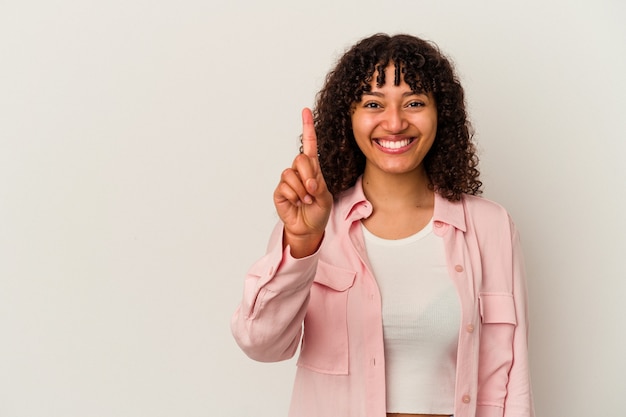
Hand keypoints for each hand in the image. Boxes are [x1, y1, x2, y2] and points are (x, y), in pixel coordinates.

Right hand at [273, 108, 332, 257]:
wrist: (308, 228)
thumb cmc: (318, 211)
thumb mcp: (325, 197)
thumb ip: (318, 186)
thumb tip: (307, 182)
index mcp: (312, 168)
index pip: (309, 144)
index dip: (307, 128)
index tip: (306, 111)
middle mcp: (299, 171)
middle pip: (301, 159)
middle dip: (309, 176)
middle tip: (313, 190)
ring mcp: (288, 180)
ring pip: (292, 174)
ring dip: (302, 190)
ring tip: (305, 200)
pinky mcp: (279, 191)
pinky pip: (285, 187)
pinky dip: (294, 197)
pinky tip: (297, 203)